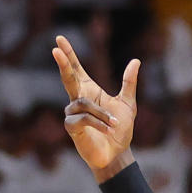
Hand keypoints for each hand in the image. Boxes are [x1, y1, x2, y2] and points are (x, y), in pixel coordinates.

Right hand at [51, 35, 138, 171]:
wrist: (118, 154)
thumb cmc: (120, 130)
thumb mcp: (128, 104)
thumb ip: (129, 83)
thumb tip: (136, 61)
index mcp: (89, 91)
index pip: (76, 69)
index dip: (68, 55)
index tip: (59, 39)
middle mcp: (78, 99)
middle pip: (68, 78)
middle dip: (63, 63)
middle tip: (55, 48)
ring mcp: (72, 113)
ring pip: (83, 104)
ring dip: (102, 114)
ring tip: (114, 123)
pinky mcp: (72, 127)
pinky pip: (82, 118)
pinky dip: (98, 123)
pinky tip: (108, 129)